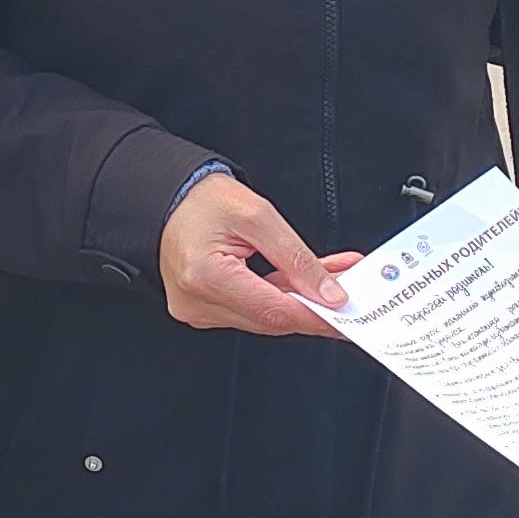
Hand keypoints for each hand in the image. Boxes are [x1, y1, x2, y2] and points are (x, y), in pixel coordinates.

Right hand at [157, 173, 362, 340]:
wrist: (170, 197)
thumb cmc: (201, 200)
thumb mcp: (258, 216)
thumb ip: (295, 257)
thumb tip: (327, 292)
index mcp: (205, 276)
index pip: (273, 311)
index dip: (315, 315)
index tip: (346, 314)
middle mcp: (197, 302)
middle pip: (271, 320)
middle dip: (314, 305)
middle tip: (348, 289)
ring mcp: (199, 310)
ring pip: (265, 317)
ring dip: (300, 300)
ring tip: (330, 277)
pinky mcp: (205, 308)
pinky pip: (252, 310)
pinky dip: (280, 297)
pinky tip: (303, 283)